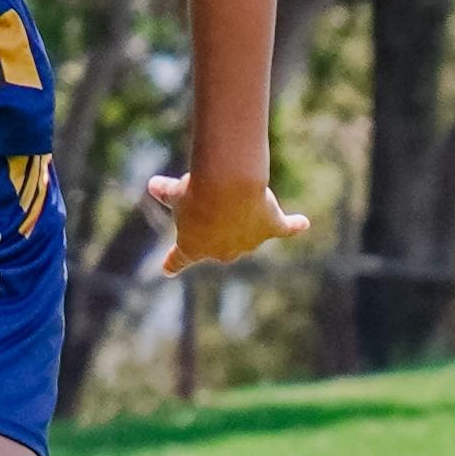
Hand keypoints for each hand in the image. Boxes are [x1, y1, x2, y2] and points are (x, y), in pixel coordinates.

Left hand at [149, 169, 308, 274]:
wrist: (227, 186)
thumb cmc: (196, 192)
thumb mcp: (175, 191)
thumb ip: (165, 191)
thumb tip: (152, 186)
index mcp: (192, 248)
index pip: (178, 259)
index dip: (173, 263)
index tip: (167, 269)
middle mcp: (221, 252)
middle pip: (218, 244)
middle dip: (215, 225)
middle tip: (210, 199)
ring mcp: (249, 242)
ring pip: (246, 232)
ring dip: (243, 213)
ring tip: (236, 188)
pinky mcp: (271, 227)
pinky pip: (284, 228)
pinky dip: (293, 225)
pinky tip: (302, 223)